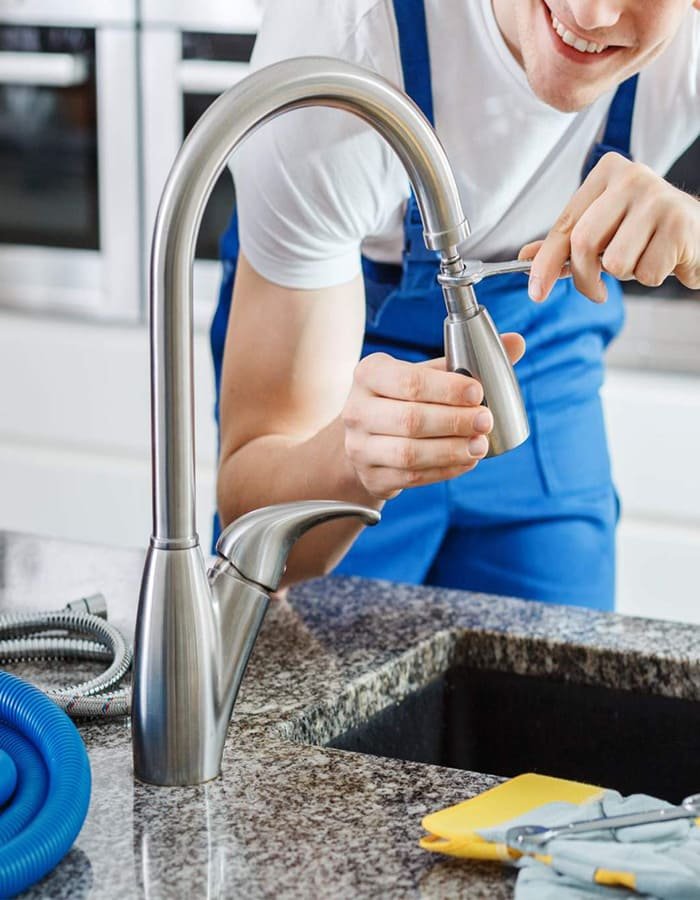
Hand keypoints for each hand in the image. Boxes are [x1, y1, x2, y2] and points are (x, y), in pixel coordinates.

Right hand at [341, 334, 524, 499]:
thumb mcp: (426, 374)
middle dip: (454, 421)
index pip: (409, 382)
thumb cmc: (404, 399)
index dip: (447, 389)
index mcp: (368, 374)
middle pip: (411, 419)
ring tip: (480, 445)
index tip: (479, 392)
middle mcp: (356, 410)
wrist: (369, 438)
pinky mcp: (371, 476)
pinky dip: (444, 470)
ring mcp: (359, 447)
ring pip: (409, 453)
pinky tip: (466, 461)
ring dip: (451, 450)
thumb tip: (516, 342)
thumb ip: (466, 360)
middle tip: (486, 421)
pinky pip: (412, 476)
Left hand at [519, 152, 699, 302]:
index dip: (545, 263)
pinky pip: (646, 272)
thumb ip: (566, 242)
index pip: (565, 224)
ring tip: (643, 258)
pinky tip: (665, 259)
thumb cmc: (647, 230)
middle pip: (583, 243)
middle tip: (596, 291)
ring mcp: (658, 198)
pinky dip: (652, 276)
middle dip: (585, 279)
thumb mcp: (604, 229)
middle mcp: (631, 177)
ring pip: (616, 262)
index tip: (536, 292)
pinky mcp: (679, 224)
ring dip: (627, 275)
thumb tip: (525, 257)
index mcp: (606, 174)